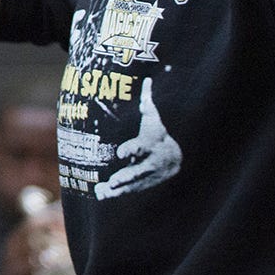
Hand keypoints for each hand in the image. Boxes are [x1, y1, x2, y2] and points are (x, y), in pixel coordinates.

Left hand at [100, 78, 181, 197]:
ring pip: (133, 184)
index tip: (120, 153)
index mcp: (151, 144)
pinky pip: (129, 191)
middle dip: (127, 176)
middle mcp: (150, 162)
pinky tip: (100, 194)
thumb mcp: (153, 118)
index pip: (142, 146)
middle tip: (112, 180)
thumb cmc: (157, 133)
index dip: (131, 149)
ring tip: (102, 190)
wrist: (174, 158)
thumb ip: (147, 102)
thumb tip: (147, 80)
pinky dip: (116, 194)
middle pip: (139, 171)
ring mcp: (147, 176)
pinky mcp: (142, 184)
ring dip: (118, 189)